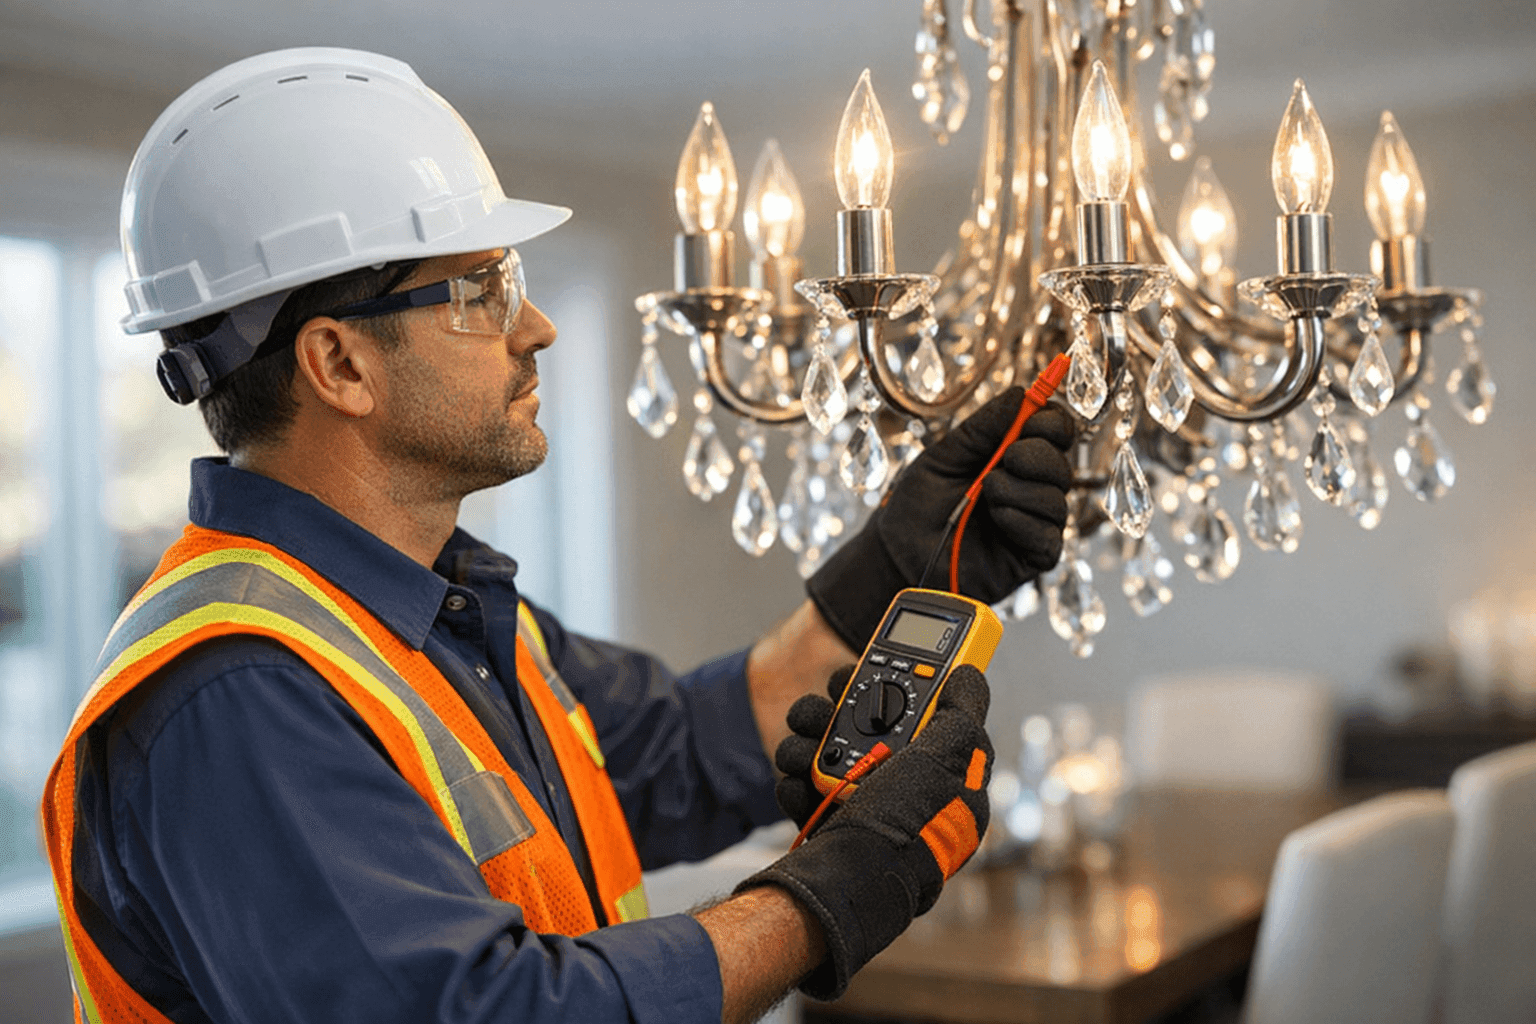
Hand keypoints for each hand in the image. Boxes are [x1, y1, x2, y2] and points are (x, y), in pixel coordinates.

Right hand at [738, 665, 992, 1000]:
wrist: (853, 884)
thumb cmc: (908, 827)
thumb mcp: (950, 758)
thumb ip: (962, 711)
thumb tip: (969, 674)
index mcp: (940, 775)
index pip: (924, 714)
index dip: (900, 685)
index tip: (874, 666)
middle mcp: (901, 788)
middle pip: (867, 725)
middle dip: (838, 708)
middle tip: (825, 704)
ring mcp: (862, 805)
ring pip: (825, 748)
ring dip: (806, 741)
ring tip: (802, 749)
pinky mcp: (827, 820)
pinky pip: (803, 785)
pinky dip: (794, 780)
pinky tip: (796, 782)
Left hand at [807, 389, 1073, 649]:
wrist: (896, 551)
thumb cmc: (918, 504)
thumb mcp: (944, 455)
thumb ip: (982, 428)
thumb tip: (1021, 394)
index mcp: (1012, 459)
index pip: (1054, 434)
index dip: (1052, 422)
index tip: (1034, 415)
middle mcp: (1029, 489)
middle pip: (1062, 464)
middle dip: (1037, 455)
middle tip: (1006, 459)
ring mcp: (1032, 524)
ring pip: (1056, 499)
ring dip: (1021, 490)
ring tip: (986, 492)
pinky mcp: (1030, 557)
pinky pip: (1048, 535)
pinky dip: (1023, 520)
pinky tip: (997, 517)